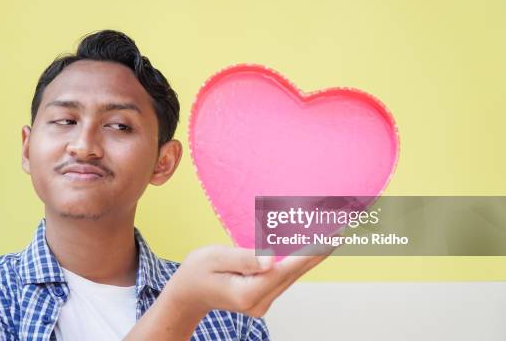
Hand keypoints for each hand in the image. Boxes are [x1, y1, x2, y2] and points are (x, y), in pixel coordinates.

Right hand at [163, 244, 334, 317]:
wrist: (188, 294)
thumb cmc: (197, 272)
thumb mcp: (215, 258)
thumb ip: (244, 258)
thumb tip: (272, 259)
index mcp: (248, 292)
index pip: (286, 269)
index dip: (310, 251)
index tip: (331, 237)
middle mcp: (260, 302)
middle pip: (296, 273)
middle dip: (319, 250)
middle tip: (342, 228)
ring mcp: (263, 302)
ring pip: (294, 275)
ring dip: (312, 254)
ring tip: (333, 233)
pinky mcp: (264, 296)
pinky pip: (287, 276)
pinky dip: (300, 260)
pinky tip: (313, 246)